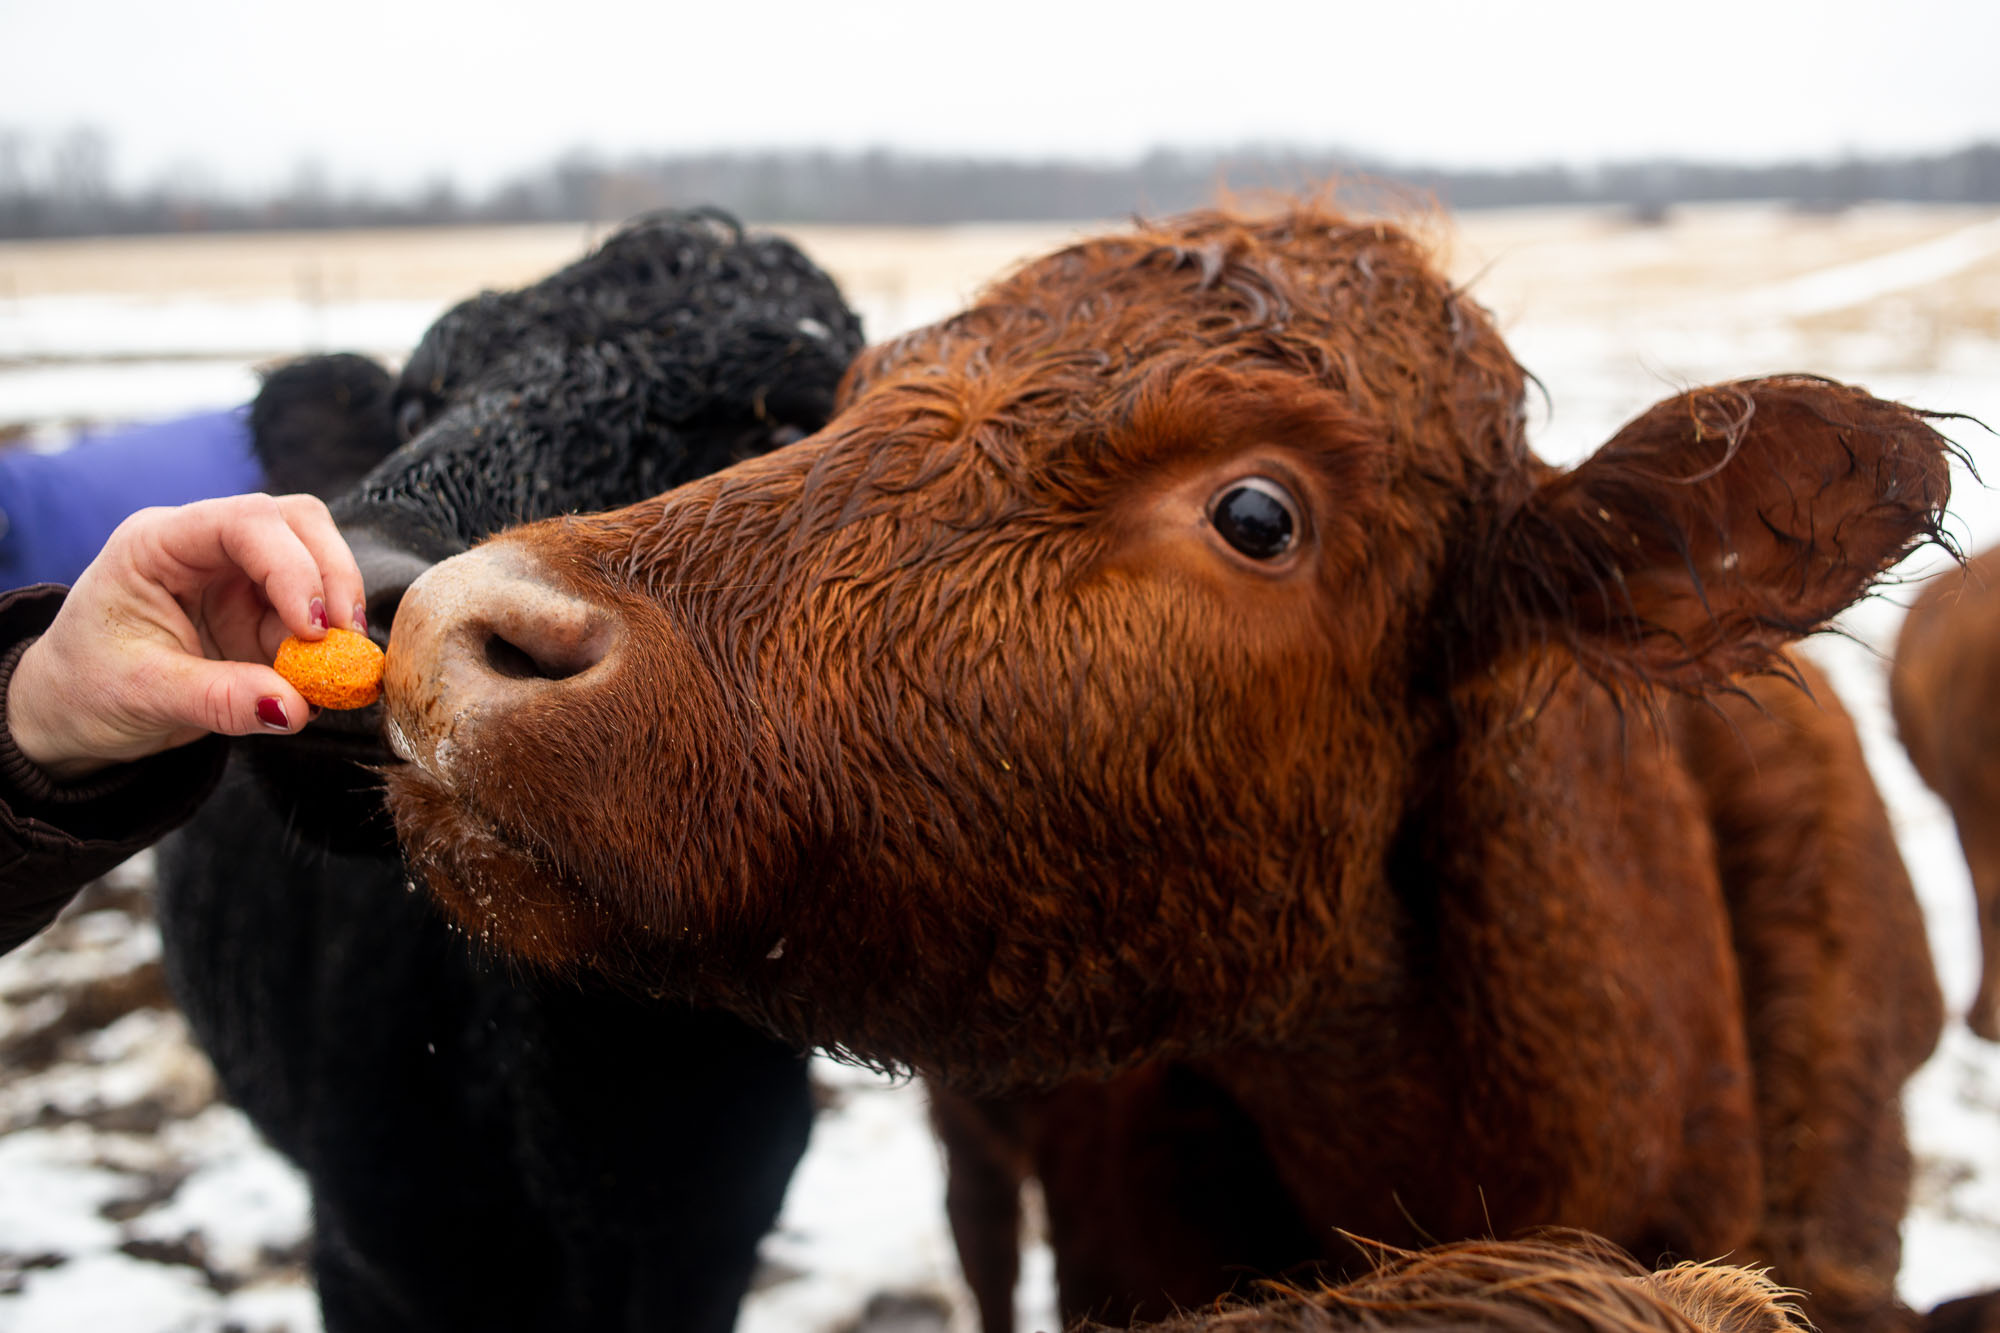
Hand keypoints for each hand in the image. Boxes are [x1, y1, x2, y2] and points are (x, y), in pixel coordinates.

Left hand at [6, 493, 365, 779]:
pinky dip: (331, 647)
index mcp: (159, 544)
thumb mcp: (144, 695)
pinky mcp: (262, 613)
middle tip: (346, 640)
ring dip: (337, 613)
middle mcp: (206, 547)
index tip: (312, 629)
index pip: (245, 522)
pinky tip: (324, 682)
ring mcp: (239, 577)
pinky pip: (315, 618)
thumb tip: (298, 709)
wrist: (72, 712)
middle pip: (297, 523)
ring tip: (334, 670)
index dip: (291, 567)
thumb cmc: (87, 688)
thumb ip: (221, 700)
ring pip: (319, 562)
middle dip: (332, 576)